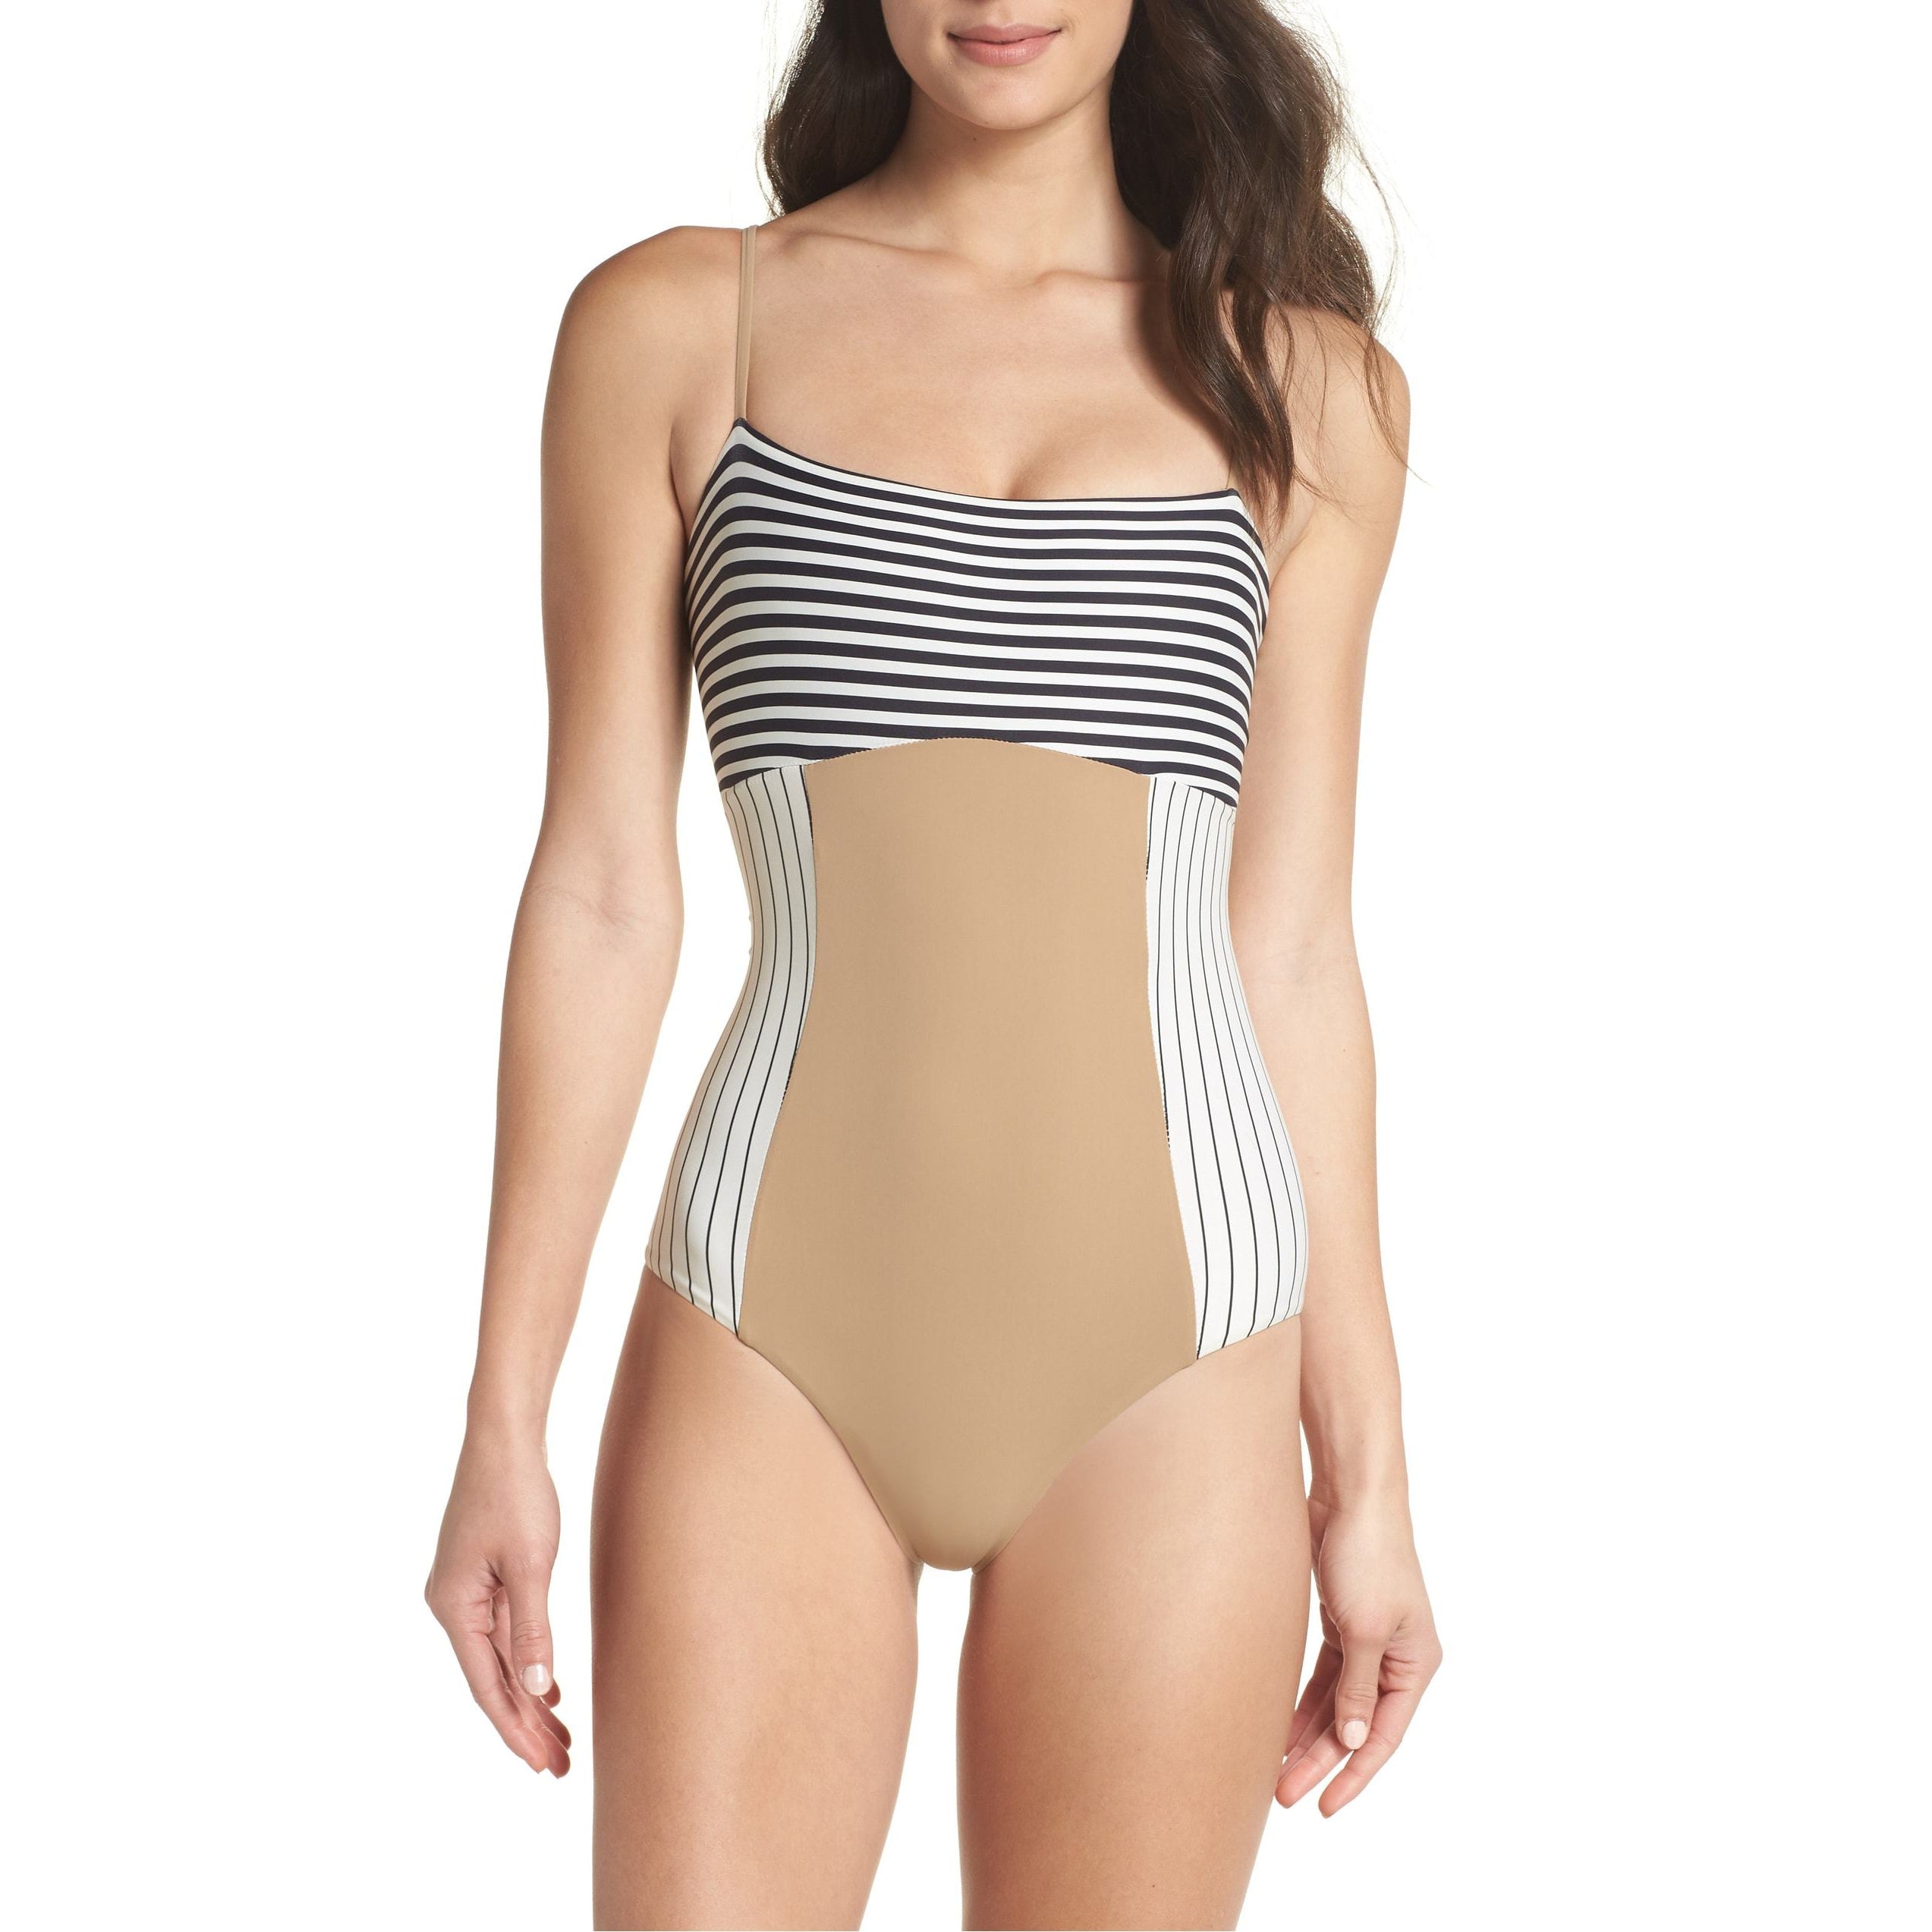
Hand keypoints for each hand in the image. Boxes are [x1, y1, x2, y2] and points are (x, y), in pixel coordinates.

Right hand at [425, 1430, 570, 1774]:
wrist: (504, 1437)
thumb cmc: (516, 1493)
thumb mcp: (529, 1564)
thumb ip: (532, 1630)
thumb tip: (535, 1691)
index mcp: (453, 1608)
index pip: (485, 1687)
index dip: (513, 1729)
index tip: (540, 1765)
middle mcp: (451, 1606)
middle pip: (491, 1680)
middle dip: (526, 1725)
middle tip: (562, 1766)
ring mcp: (464, 1593)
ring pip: (499, 1660)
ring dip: (529, 1699)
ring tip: (561, 1740)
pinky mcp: (482, 1577)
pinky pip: (503, 1635)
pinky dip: (526, 1664)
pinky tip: (548, 1690)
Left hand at [1276, 1491, 1440, 1814]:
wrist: (1347, 1493)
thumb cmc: (1367, 1555)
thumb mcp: (1362, 1628)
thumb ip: (1356, 1687)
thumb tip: (1354, 1740)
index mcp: (1415, 1663)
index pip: (1384, 1736)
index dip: (1354, 1775)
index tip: (1323, 1807)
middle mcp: (1394, 1657)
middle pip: (1355, 1723)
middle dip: (1320, 1761)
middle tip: (1282, 1794)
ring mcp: (1364, 1639)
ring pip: (1333, 1703)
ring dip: (1306, 1736)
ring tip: (1273, 1771)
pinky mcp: (1338, 1620)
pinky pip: (1320, 1676)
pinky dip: (1300, 1700)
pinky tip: (1276, 1726)